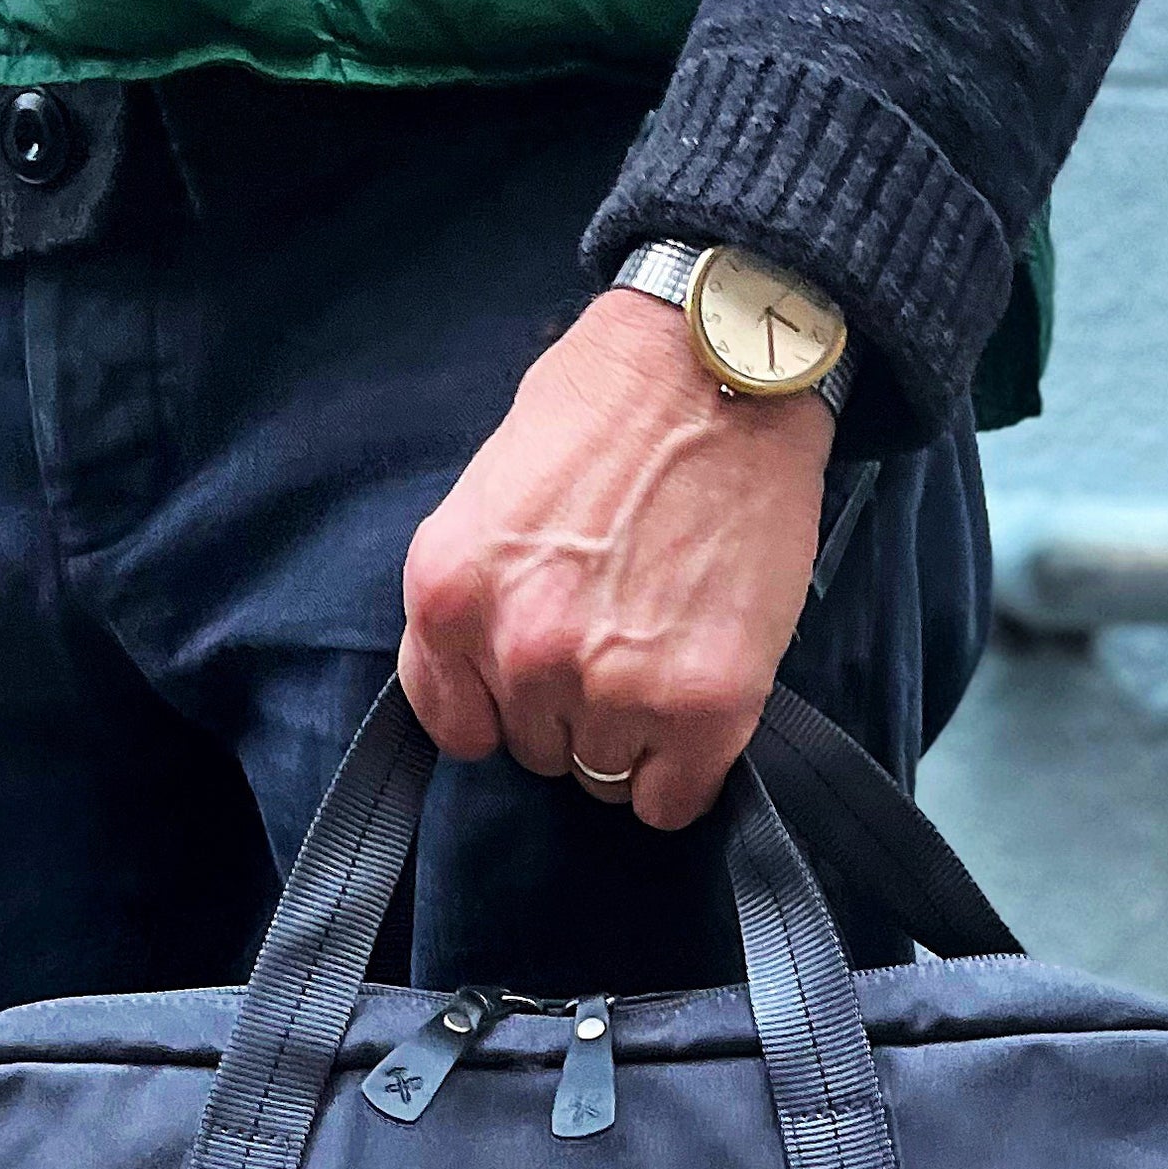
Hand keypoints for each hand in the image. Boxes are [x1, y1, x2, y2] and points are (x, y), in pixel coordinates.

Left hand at [400, 288, 833, 830]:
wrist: (720, 366)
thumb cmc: (609, 412)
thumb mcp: (487, 495)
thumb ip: (475, 597)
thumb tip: (486, 683)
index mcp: (447, 597)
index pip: (456, 727)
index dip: (503, 704)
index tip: (539, 675)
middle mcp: (519, 653)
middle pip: (537, 751)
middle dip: (574, 708)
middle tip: (623, 631)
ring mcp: (611, 686)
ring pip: (603, 777)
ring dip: (635, 734)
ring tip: (668, 647)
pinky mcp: (702, 708)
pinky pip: (668, 802)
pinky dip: (683, 772)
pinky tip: (698, 707)